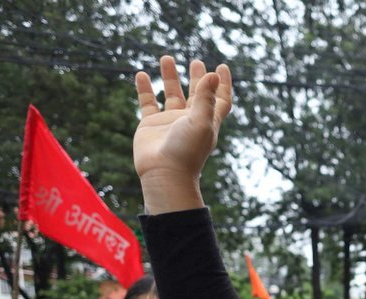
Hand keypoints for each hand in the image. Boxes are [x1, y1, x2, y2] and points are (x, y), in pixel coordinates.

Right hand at [133, 58, 232, 212]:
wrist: (164, 173)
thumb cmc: (187, 151)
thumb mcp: (201, 121)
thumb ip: (206, 97)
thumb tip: (213, 73)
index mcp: (207, 120)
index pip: (220, 99)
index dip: (222, 84)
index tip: (221, 66)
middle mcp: (190, 120)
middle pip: (196, 94)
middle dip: (197, 78)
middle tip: (196, 61)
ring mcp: (170, 122)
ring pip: (171, 94)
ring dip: (170, 77)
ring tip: (167, 58)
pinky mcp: (151, 125)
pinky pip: (148, 103)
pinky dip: (145, 89)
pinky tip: (142, 74)